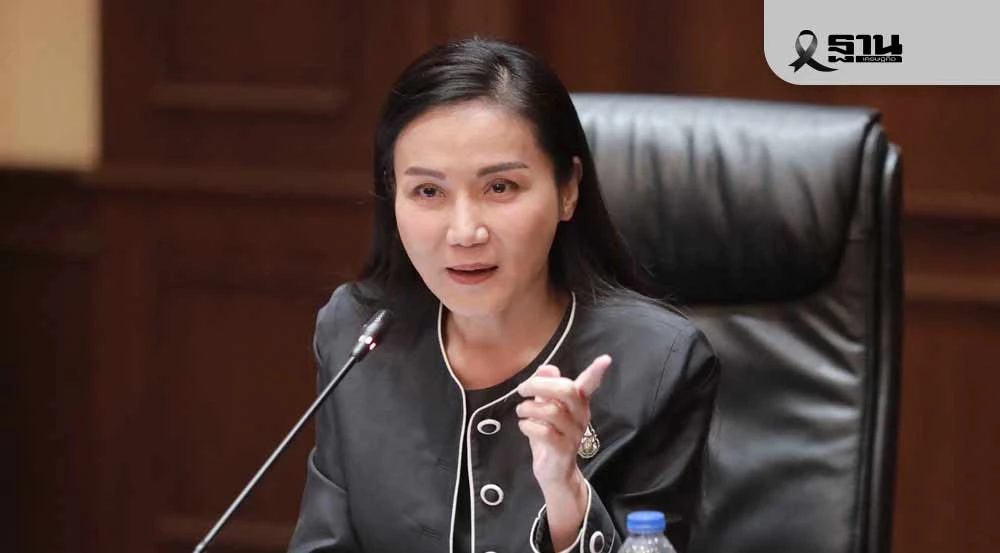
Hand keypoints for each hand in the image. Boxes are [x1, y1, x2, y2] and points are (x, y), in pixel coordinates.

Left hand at [516, 354, 611, 548]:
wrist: (554, 472)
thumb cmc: (549, 436)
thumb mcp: (545, 409)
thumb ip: (545, 388)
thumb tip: (547, 367)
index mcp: (578, 404)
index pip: (589, 385)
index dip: (596, 372)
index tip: (606, 359)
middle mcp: (580, 417)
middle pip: (567, 391)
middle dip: (540, 385)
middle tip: (522, 389)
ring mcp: (573, 434)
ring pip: (552, 411)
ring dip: (528, 408)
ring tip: (521, 412)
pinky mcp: (563, 450)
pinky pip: (544, 432)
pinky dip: (528, 426)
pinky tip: (524, 426)